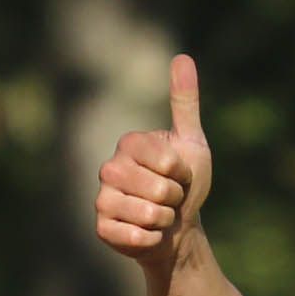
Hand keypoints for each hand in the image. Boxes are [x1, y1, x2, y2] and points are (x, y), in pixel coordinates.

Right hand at [94, 54, 212, 268]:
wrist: (178, 229)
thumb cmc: (185, 185)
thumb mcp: (192, 144)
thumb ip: (185, 103)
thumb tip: (183, 57)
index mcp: (129, 144)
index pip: (165, 161)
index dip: (181, 173)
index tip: (179, 174)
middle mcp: (109, 168)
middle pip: (157, 188)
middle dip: (175, 198)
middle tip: (170, 199)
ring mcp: (103, 198)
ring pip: (146, 212)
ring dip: (164, 219)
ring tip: (161, 215)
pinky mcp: (102, 228)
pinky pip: (133, 235)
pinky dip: (151, 239)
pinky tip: (148, 234)